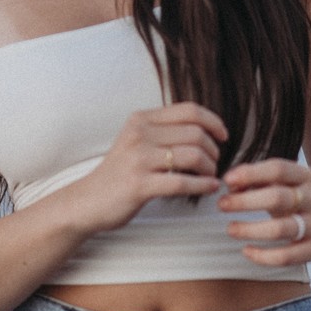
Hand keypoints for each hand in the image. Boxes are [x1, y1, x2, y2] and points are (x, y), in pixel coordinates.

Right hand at [78, 102, 227, 231]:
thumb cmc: (119, 173)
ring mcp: (138, 159)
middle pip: (195, 133)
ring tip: (210, 176)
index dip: (213, 121)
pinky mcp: (139, 185)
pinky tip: (209, 188)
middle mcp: (139, 134)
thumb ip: (163, 131)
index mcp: (141, 119)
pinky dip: (202, 186)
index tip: (223, 136)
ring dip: (210, 168)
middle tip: (214, 163)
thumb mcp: (136, 140)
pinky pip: (182, 182)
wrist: (87, 200)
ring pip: (192, 156)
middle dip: (213, 150)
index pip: (189, 110)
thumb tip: (204, 129)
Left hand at [217, 157, 310, 264]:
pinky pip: (289, 256)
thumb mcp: (284, 183)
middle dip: (246, 202)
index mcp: (305, 176)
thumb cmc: (296, 198)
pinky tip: (246, 251)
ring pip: (282, 229)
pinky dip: (264, 256)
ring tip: (230, 229)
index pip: (278, 169)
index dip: (251, 173)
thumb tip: (230, 184)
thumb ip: (257, 180)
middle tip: (222, 205)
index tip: (227, 180)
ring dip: (251, 230)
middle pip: (278, 198)